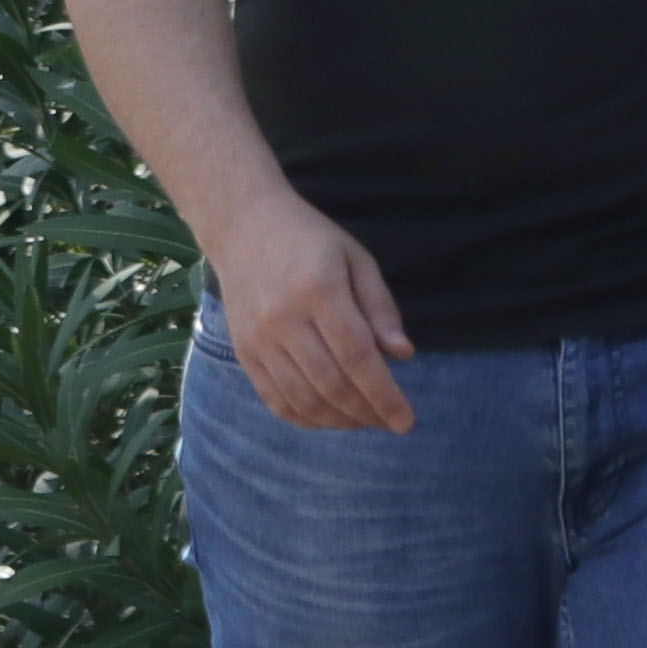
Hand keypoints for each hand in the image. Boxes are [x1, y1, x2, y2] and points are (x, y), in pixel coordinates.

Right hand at [209, 187, 417, 432]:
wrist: (241, 226)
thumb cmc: (309, 239)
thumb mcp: (356, 260)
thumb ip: (380, 307)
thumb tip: (403, 355)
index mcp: (319, 290)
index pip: (357, 356)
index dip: (384, 395)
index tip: (405, 421)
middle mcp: (284, 319)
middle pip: (331, 384)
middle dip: (367, 413)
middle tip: (388, 421)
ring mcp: (259, 339)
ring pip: (303, 399)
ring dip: (339, 420)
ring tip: (363, 420)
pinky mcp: (243, 351)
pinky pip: (274, 399)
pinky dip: (304, 419)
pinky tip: (328, 418)